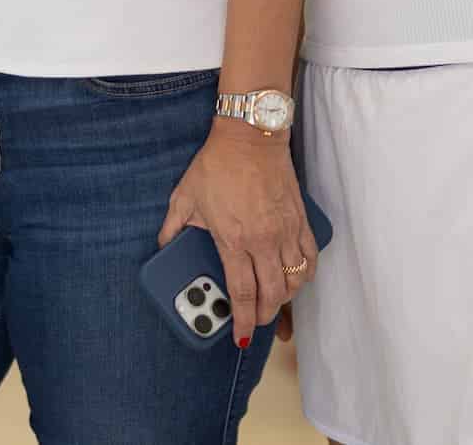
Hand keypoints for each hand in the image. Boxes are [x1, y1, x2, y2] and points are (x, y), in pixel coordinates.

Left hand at [157, 123, 315, 344]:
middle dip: (264, 316)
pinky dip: (305, 274)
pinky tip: (296, 278)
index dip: (243, 321)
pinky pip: (310, 258)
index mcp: (234, 240)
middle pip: (272, 295)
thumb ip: (172, 228)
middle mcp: (263, 241)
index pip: (243, 294)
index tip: (240, 336)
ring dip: (285, 298)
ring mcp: (285, 231)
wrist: (250, 136)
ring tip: (273, 300)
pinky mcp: (300, 220)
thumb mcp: (184, 197)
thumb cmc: (217, 165)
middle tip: (255, 320)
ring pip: (294, 281)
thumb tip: (163, 247)